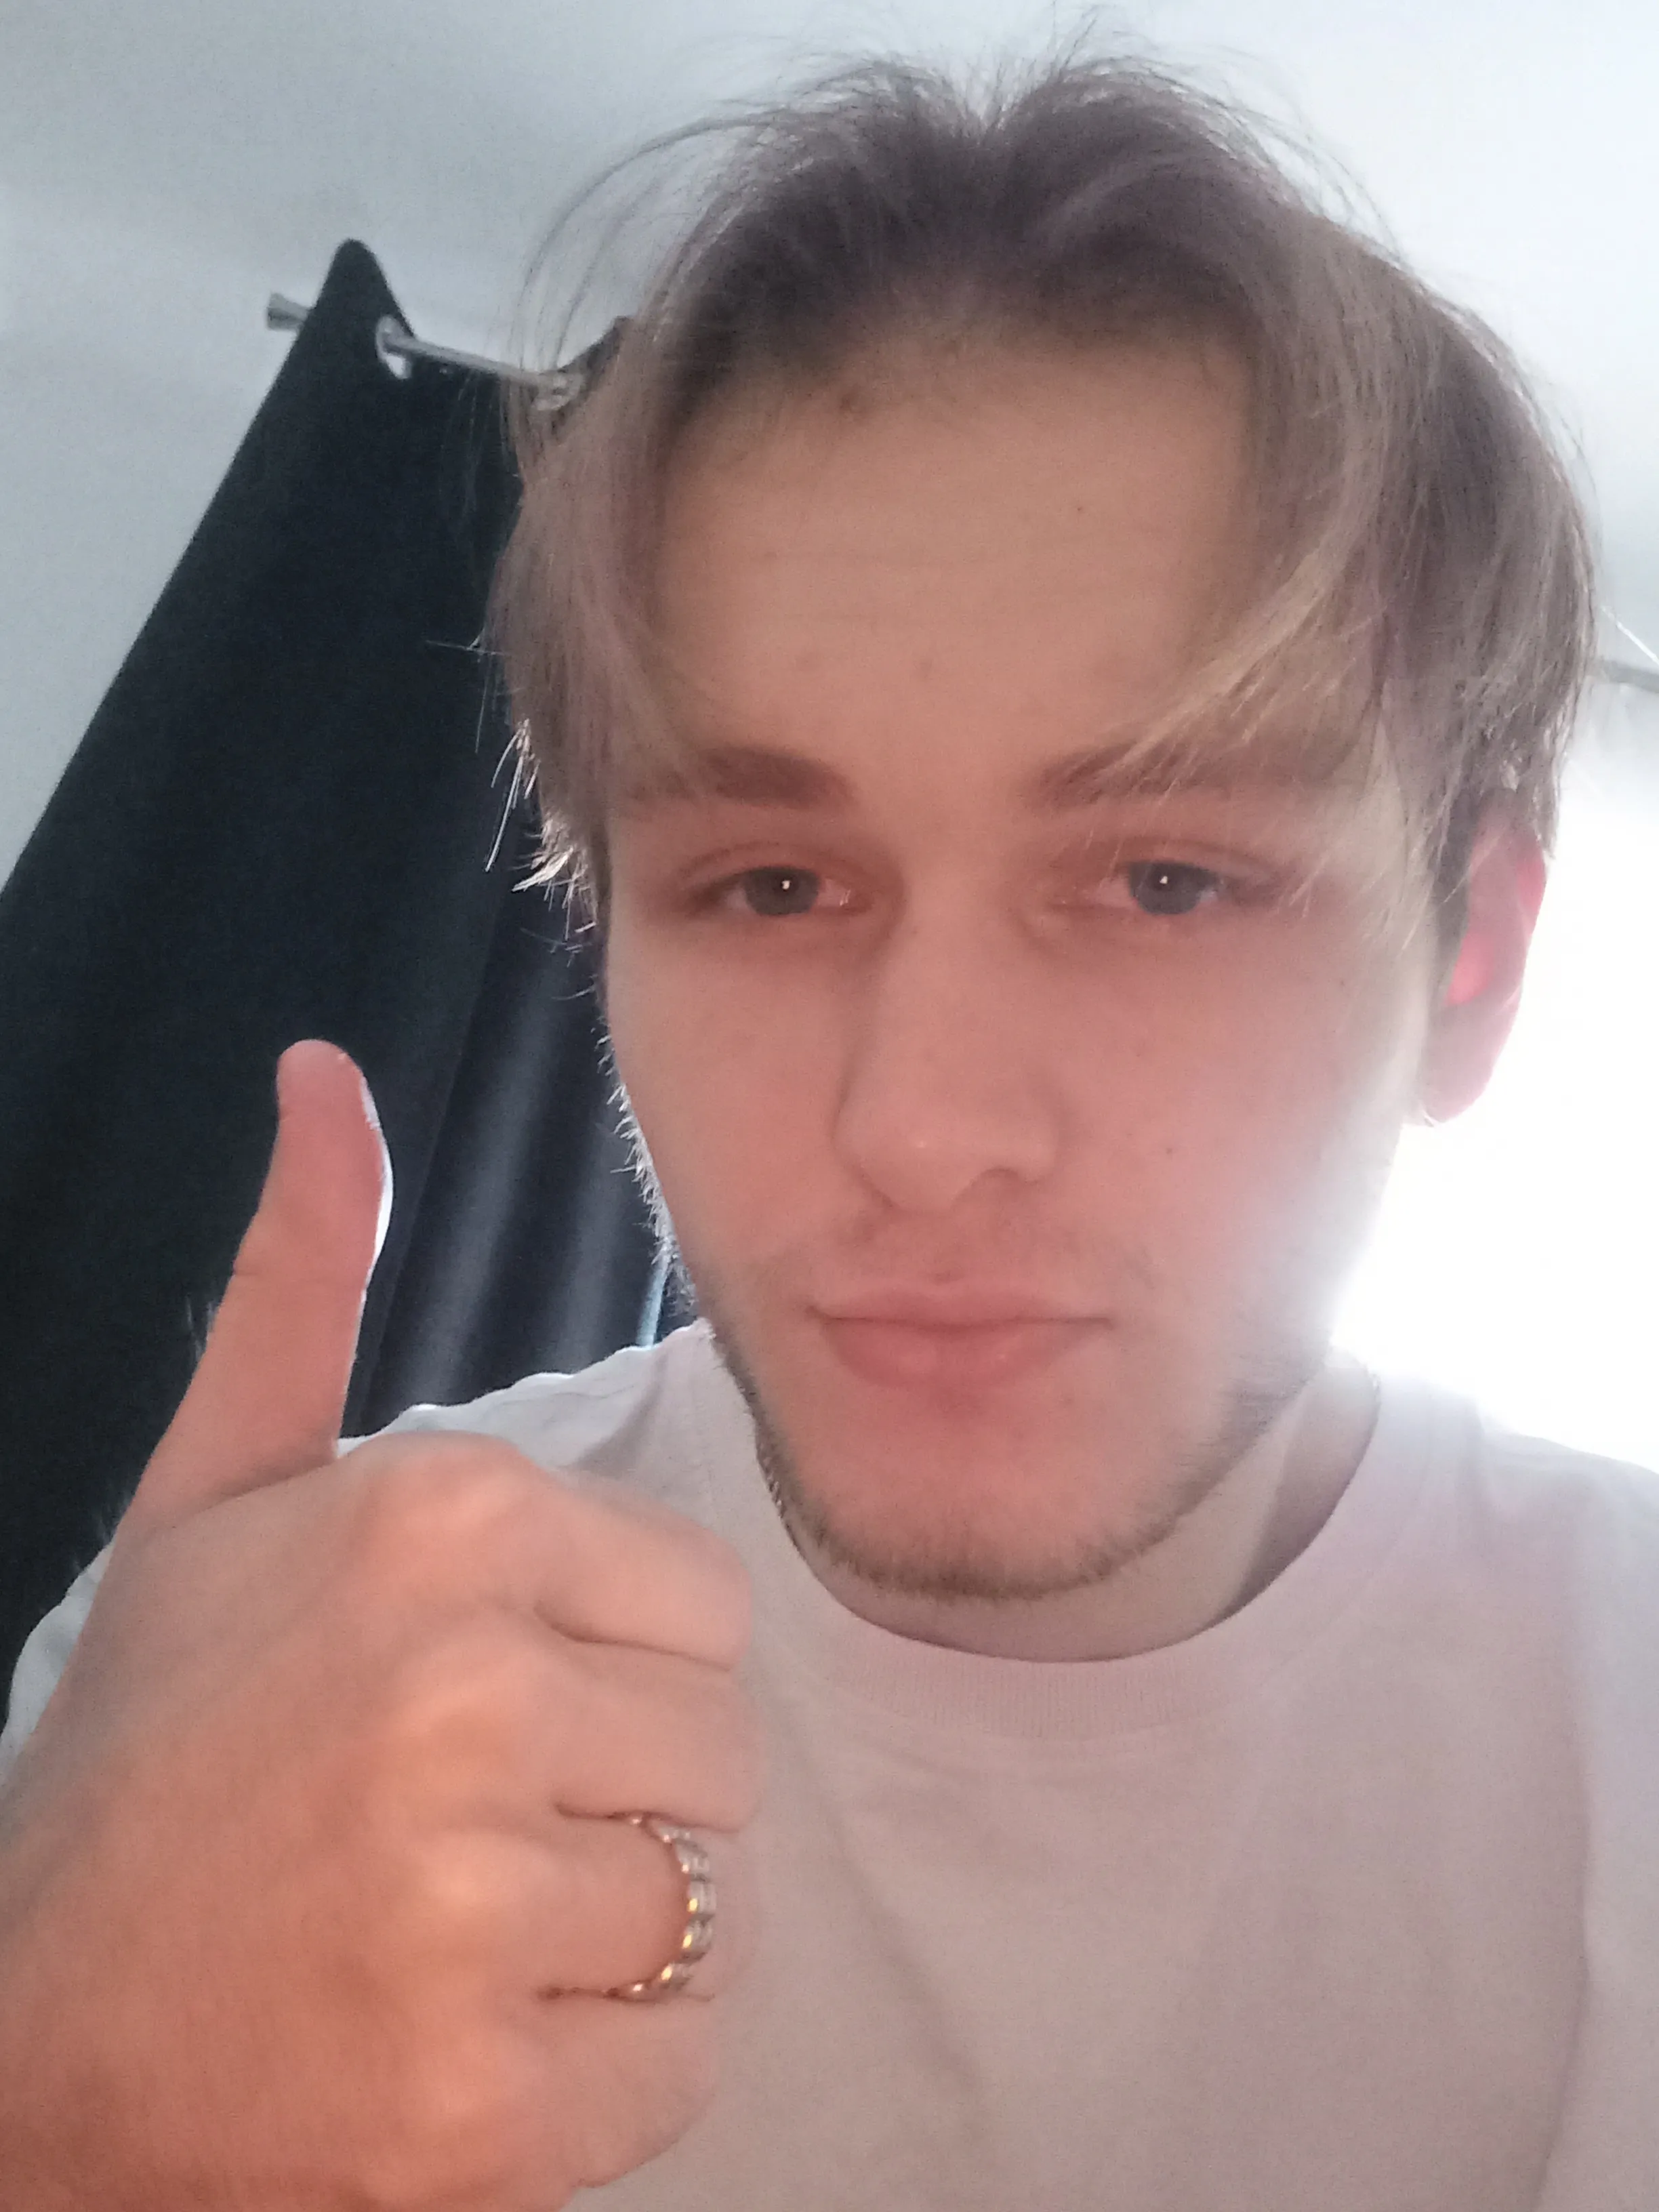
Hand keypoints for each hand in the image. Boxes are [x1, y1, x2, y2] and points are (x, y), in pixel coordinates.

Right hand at [0, 1041, 758, 2209]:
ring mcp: (464, 1898)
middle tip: (454, 1834)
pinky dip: (596, 2080)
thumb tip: (324, 1072)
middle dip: (615, 1801)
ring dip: (603, 1942)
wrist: (34, 2038)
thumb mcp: (216, 1492)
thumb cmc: (159, 1750)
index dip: (611, 1673)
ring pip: (708, 1907)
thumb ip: (299, 1284)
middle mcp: (463, 1684)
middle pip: (723, 1751)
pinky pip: (678, 2059)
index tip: (478, 1713)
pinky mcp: (479, 2099)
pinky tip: (459, 2046)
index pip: (708, 1606)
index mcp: (439, 1517)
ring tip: (448, 1935)